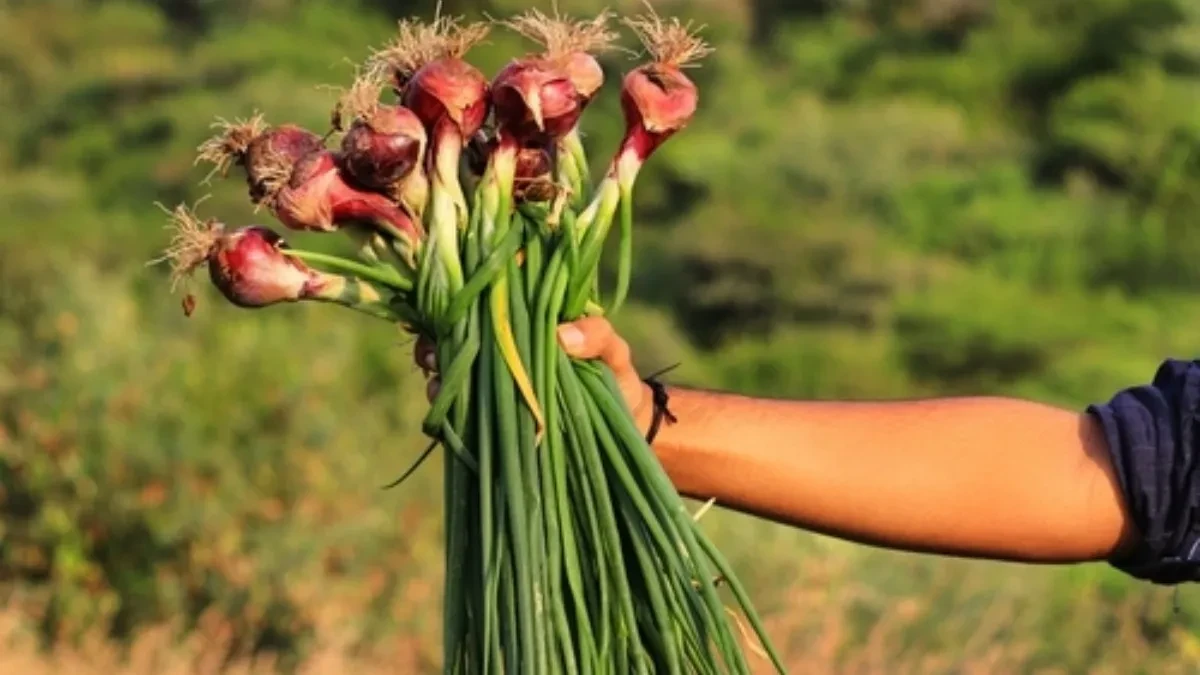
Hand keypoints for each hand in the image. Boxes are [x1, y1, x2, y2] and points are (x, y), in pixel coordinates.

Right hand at [415, 317, 653, 431]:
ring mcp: (496, 385)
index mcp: (523, 323)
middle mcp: (502, 351)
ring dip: (437, 376)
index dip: (453, 306)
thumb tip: (561, 336)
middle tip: (432, 353)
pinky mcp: (494, 419)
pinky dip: (448, 412)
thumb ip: (596, 334)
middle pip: (451, 339)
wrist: (624, 425)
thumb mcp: (613, 349)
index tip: (441, 313)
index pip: (478, 305)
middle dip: (433, 343)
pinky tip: (447, 412)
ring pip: (450, 374)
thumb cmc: (616, 375)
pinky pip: (461, 413)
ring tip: (438, 384)